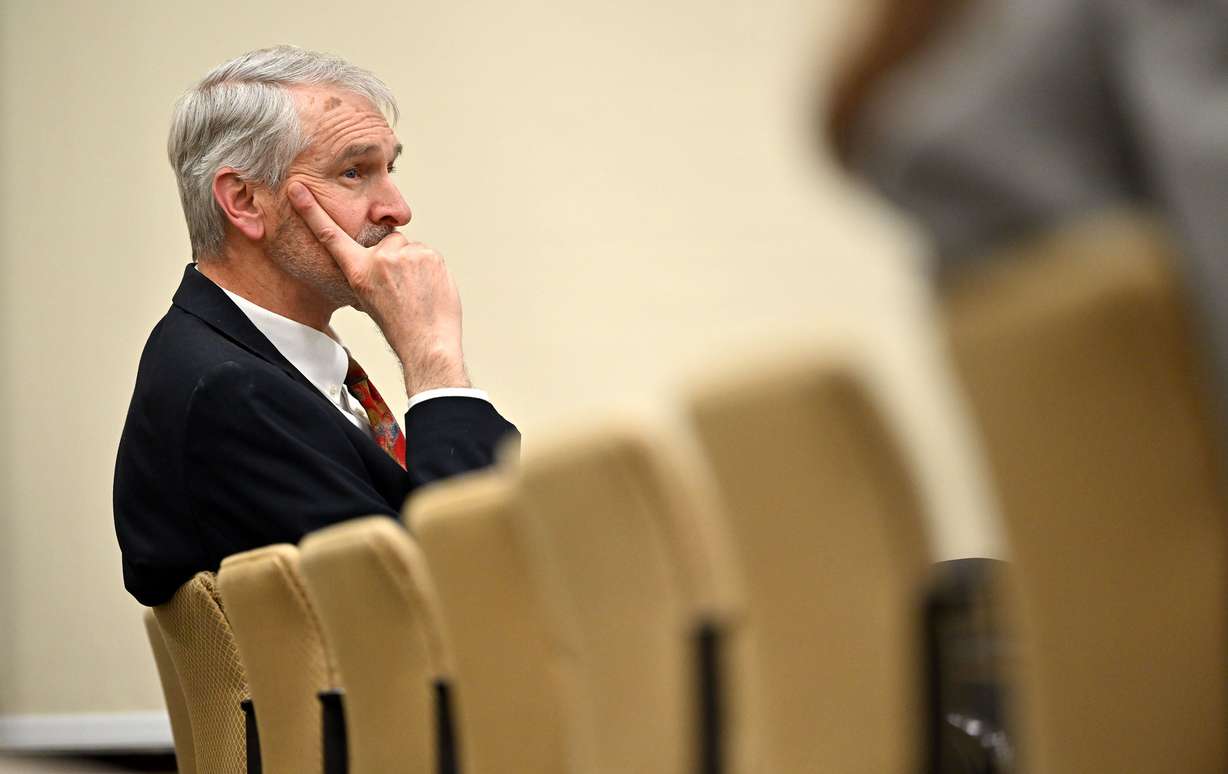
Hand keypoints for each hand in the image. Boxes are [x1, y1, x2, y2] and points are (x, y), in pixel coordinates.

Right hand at [287, 182, 470, 394]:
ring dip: (414, 265)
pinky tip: (428, 289)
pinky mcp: (428, 254)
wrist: (427, 342)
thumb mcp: (368, 299)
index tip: (297, 188)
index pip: (330, 235)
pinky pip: (427, 254)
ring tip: (417, 292)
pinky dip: (429, 268)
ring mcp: (405, 255)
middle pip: (388, 242)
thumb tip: (378, 258)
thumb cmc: (399, 327)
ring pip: (409, 250)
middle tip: (403, 288)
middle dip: (396, 258)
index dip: (311, 211)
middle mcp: (379, 259)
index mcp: (358, 271)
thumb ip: (367, 272)